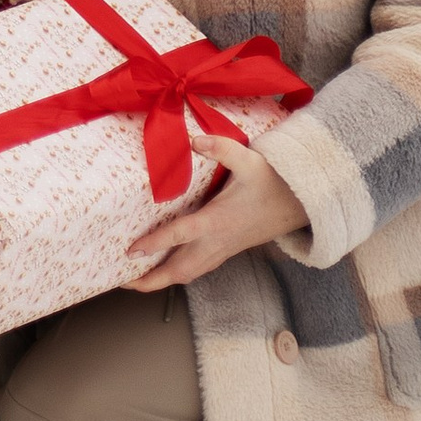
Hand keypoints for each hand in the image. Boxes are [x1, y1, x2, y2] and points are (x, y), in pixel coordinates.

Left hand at [126, 143, 307, 291]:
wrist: (298, 204)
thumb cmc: (272, 182)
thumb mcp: (248, 160)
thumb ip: (221, 148)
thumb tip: (194, 139)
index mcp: (218, 220)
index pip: (181, 235)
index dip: (155, 243)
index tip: (132, 250)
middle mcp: (217, 241)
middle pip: (180, 270)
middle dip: (151, 279)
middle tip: (122, 281)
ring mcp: (222, 250)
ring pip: (188, 274)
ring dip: (161, 280)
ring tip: (135, 281)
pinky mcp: (226, 251)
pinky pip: (197, 269)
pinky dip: (177, 274)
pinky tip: (164, 269)